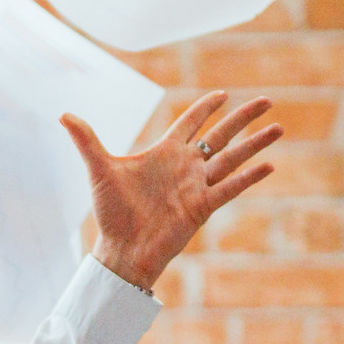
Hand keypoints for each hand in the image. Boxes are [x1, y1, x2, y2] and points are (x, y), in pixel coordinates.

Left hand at [62, 91, 279, 291]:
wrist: (121, 250)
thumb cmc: (110, 213)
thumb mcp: (98, 169)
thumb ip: (86, 140)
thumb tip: (63, 114)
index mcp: (163, 153)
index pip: (190, 123)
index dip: (205, 108)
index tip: (222, 93)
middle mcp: (184, 166)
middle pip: (220, 135)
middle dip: (242, 117)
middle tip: (266, 99)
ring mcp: (197, 186)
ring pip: (232, 157)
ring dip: (256, 143)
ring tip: (279, 127)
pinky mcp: (203, 207)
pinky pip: (231, 188)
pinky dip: (249, 177)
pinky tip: (269, 165)